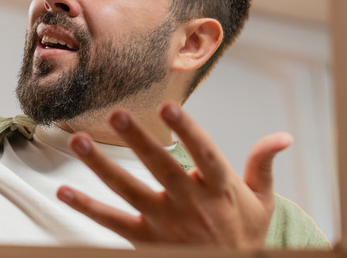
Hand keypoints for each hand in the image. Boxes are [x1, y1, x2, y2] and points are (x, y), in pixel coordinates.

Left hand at [56, 103, 291, 249]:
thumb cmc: (245, 233)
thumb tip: (283, 136)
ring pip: (129, 190)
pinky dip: (86, 208)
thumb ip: (262, 165)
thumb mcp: (262, 201)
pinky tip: (63, 191)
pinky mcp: (146, 239)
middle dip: (138, 140)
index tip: (168, 107)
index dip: (186, 130)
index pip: (202, 153)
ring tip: (79, 141)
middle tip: (116, 114)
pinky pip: (112, 222)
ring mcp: (164, 222)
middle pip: (160, 167)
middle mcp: (189, 202)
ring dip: (101, 166)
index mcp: (219, 187)